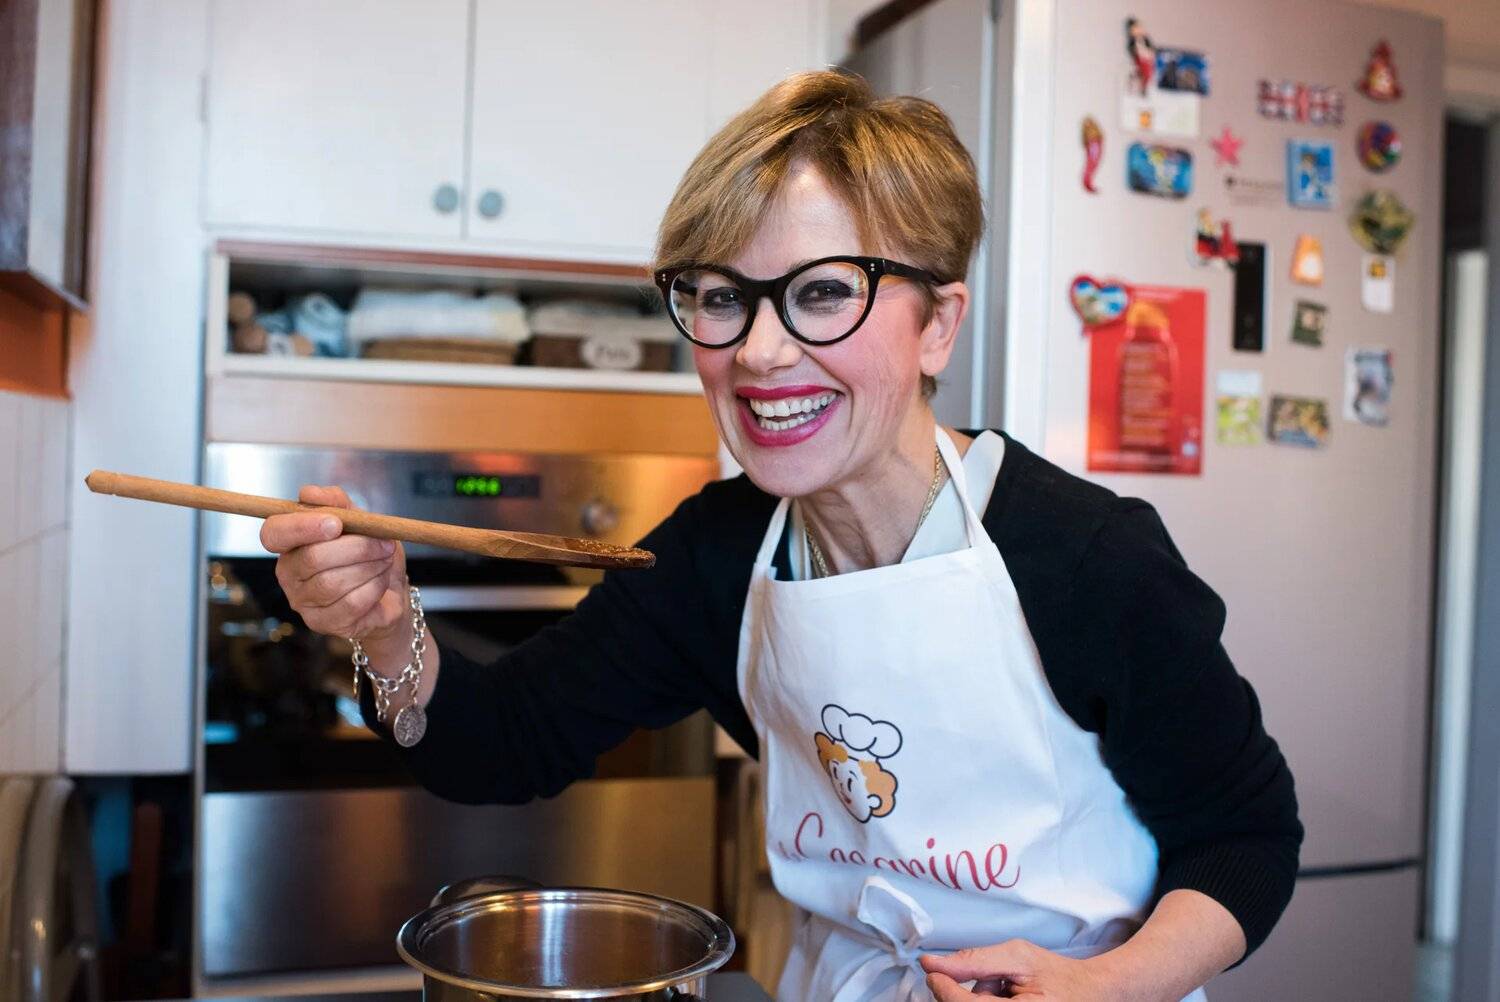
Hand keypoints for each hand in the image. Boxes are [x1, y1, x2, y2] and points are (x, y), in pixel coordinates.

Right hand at [260, 485, 409, 645]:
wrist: (392, 592)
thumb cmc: (371, 555)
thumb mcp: (360, 521)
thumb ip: (337, 503)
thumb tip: (309, 493)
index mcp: (290, 543)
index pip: (273, 533)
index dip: (301, 527)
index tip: (335, 524)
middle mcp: (288, 573)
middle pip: (313, 558)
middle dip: (357, 547)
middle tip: (384, 544)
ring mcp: (302, 601)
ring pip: (333, 583)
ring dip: (370, 567)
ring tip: (384, 561)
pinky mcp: (321, 623)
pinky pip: (350, 603)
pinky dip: (374, 588)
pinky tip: (380, 582)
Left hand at [921, 941, 1137, 1000]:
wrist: (1093, 995)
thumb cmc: (1058, 976)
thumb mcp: (1018, 956)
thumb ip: (974, 960)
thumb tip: (931, 965)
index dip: (943, 987)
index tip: (934, 970)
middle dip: (964, 994)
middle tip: (993, 980)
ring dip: (976, 1000)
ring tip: (1006, 991)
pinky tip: (1004, 1000)